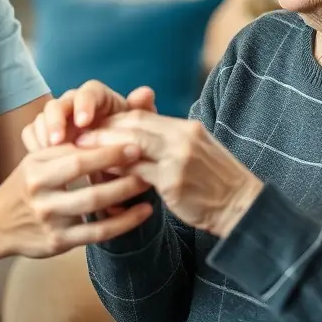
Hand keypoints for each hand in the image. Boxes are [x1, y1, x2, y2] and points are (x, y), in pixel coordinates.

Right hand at [0, 142, 152, 258]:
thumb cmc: (24, 186)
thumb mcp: (36, 161)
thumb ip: (64, 149)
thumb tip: (102, 133)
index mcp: (37, 168)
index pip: (76, 156)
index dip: (107, 150)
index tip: (133, 141)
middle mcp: (41, 194)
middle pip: (86, 181)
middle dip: (120, 171)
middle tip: (146, 160)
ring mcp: (50, 220)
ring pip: (94, 207)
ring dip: (124, 194)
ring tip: (148, 183)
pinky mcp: (58, 242)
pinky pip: (97, 233)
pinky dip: (123, 223)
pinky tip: (142, 213)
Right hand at [21, 81, 156, 152]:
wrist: (105, 164)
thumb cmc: (122, 143)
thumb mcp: (133, 131)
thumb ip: (140, 113)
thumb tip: (146, 92)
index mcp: (97, 98)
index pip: (88, 91)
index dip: (84, 104)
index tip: (84, 122)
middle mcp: (73, 104)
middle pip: (58, 104)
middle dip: (56, 121)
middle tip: (57, 140)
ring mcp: (55, 119)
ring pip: (41, 118)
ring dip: (43, 134)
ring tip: (47, 152)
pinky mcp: (43, 135)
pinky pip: (31, 133)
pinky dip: (34, 143)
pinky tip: (40, 158)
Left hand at [75, 111, 263, 237]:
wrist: (242, 205)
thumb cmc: (216, 181)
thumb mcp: (196, 151)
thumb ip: (169, 141)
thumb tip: (138, 138)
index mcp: (186, 128)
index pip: (142, 116)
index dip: (114, 119)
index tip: (93, 125)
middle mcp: (182, 138)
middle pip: (134, 126)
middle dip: (104, 130)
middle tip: (79, 135)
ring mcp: (178, 159)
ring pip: (132, 146)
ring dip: (105, 148)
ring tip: (82, 152)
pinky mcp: (173, 182)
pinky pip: (138, 172)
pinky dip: (118, 171)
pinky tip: (102, 174)